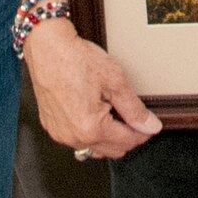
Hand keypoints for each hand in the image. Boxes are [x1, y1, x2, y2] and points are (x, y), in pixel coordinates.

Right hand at [22, 20, 161, 159]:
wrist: (47, 47)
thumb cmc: (75, 58)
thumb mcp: (114, 80)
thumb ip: (134, 108)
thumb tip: (150, 126)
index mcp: (91, 128)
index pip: (127, 142)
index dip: (143, 132)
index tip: (148, 123)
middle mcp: (73, 137)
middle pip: (112, 150)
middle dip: (126, 136)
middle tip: (131, 114)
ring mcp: (60, 133)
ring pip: (94, 148)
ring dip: (107, 136)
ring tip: (110, 110)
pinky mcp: (51, 126)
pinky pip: (76, 138)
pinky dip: (88, 131)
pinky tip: (92, 110)